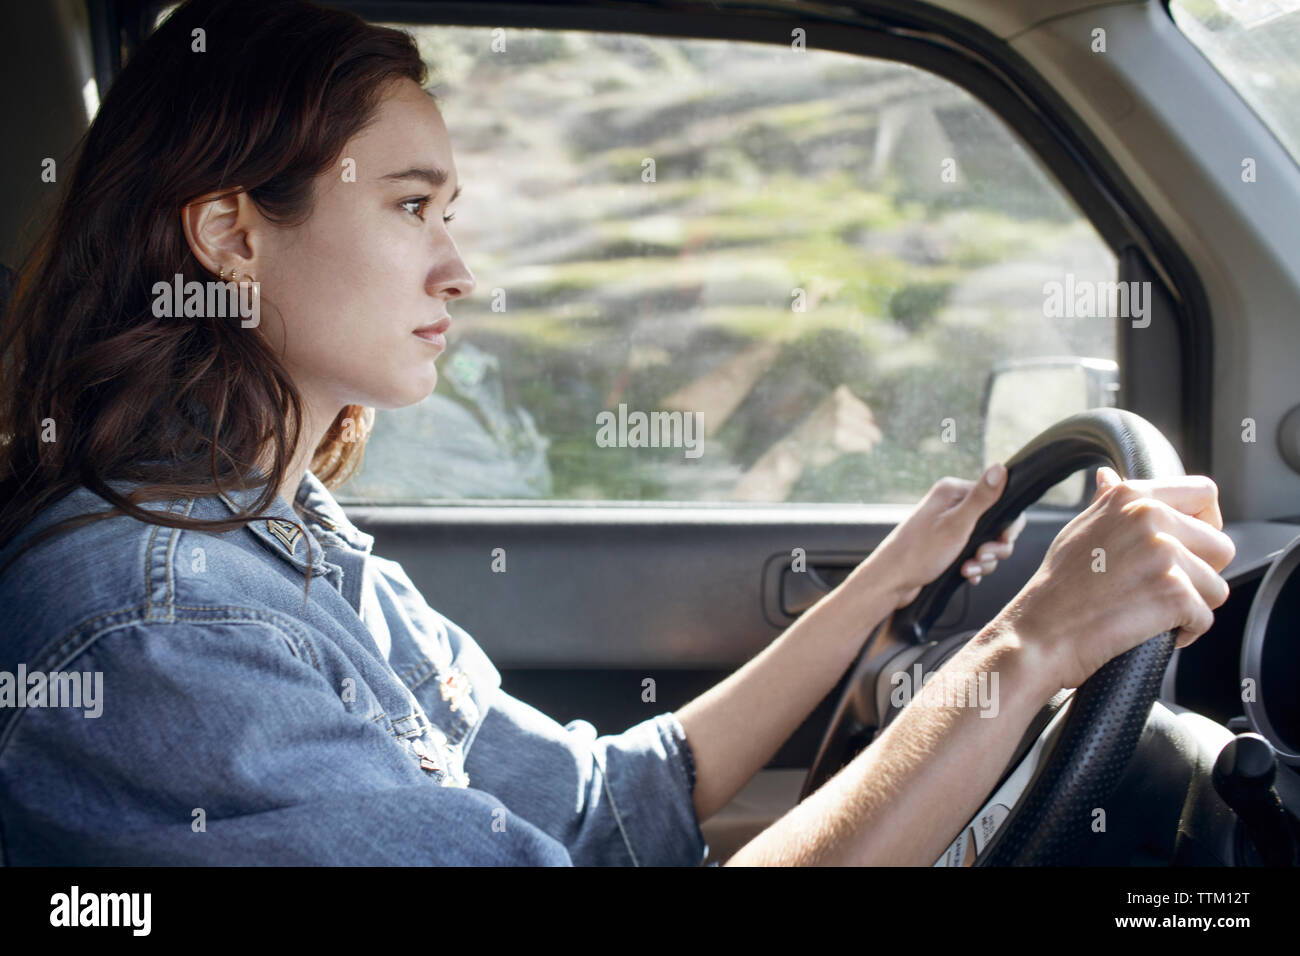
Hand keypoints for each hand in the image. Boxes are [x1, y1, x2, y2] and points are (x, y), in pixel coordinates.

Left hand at [865, 463, 1026, 610]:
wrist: (891, 582)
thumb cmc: (919, 553)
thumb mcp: (956, 525)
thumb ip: (981, 498)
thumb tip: (1001, 468)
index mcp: (953, 491)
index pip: (999, 500)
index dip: (1007, 524)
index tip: (1001, 540)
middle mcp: (951, 505)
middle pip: (995, 524)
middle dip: (994, 547)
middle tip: (981, 557)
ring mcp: (949, 526)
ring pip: (986, 542)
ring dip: (984, 561)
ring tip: (968, 569)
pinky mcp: (948, 545)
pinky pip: (974, 554)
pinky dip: (974, 566)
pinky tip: (967, 575)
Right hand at [994, 466, 1235, 690]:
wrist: (1039, 633)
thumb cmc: (1057, 588)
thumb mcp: (1078, 530)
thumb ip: (1107, 503)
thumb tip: (1109, 476)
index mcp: (1131, 497)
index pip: (1204, 493)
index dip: (1205, 525)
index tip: (1189, 547)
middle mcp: (1150, 517)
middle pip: (1221, 545)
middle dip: (1201, 574)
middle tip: (1160, 589)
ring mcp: (1163, 553)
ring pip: (1217, 586)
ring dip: (1192, 606)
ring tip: (1151, 611)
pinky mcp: (1174, 591)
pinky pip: (1206, 617)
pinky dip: (1185, 632)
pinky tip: (1151, 630)